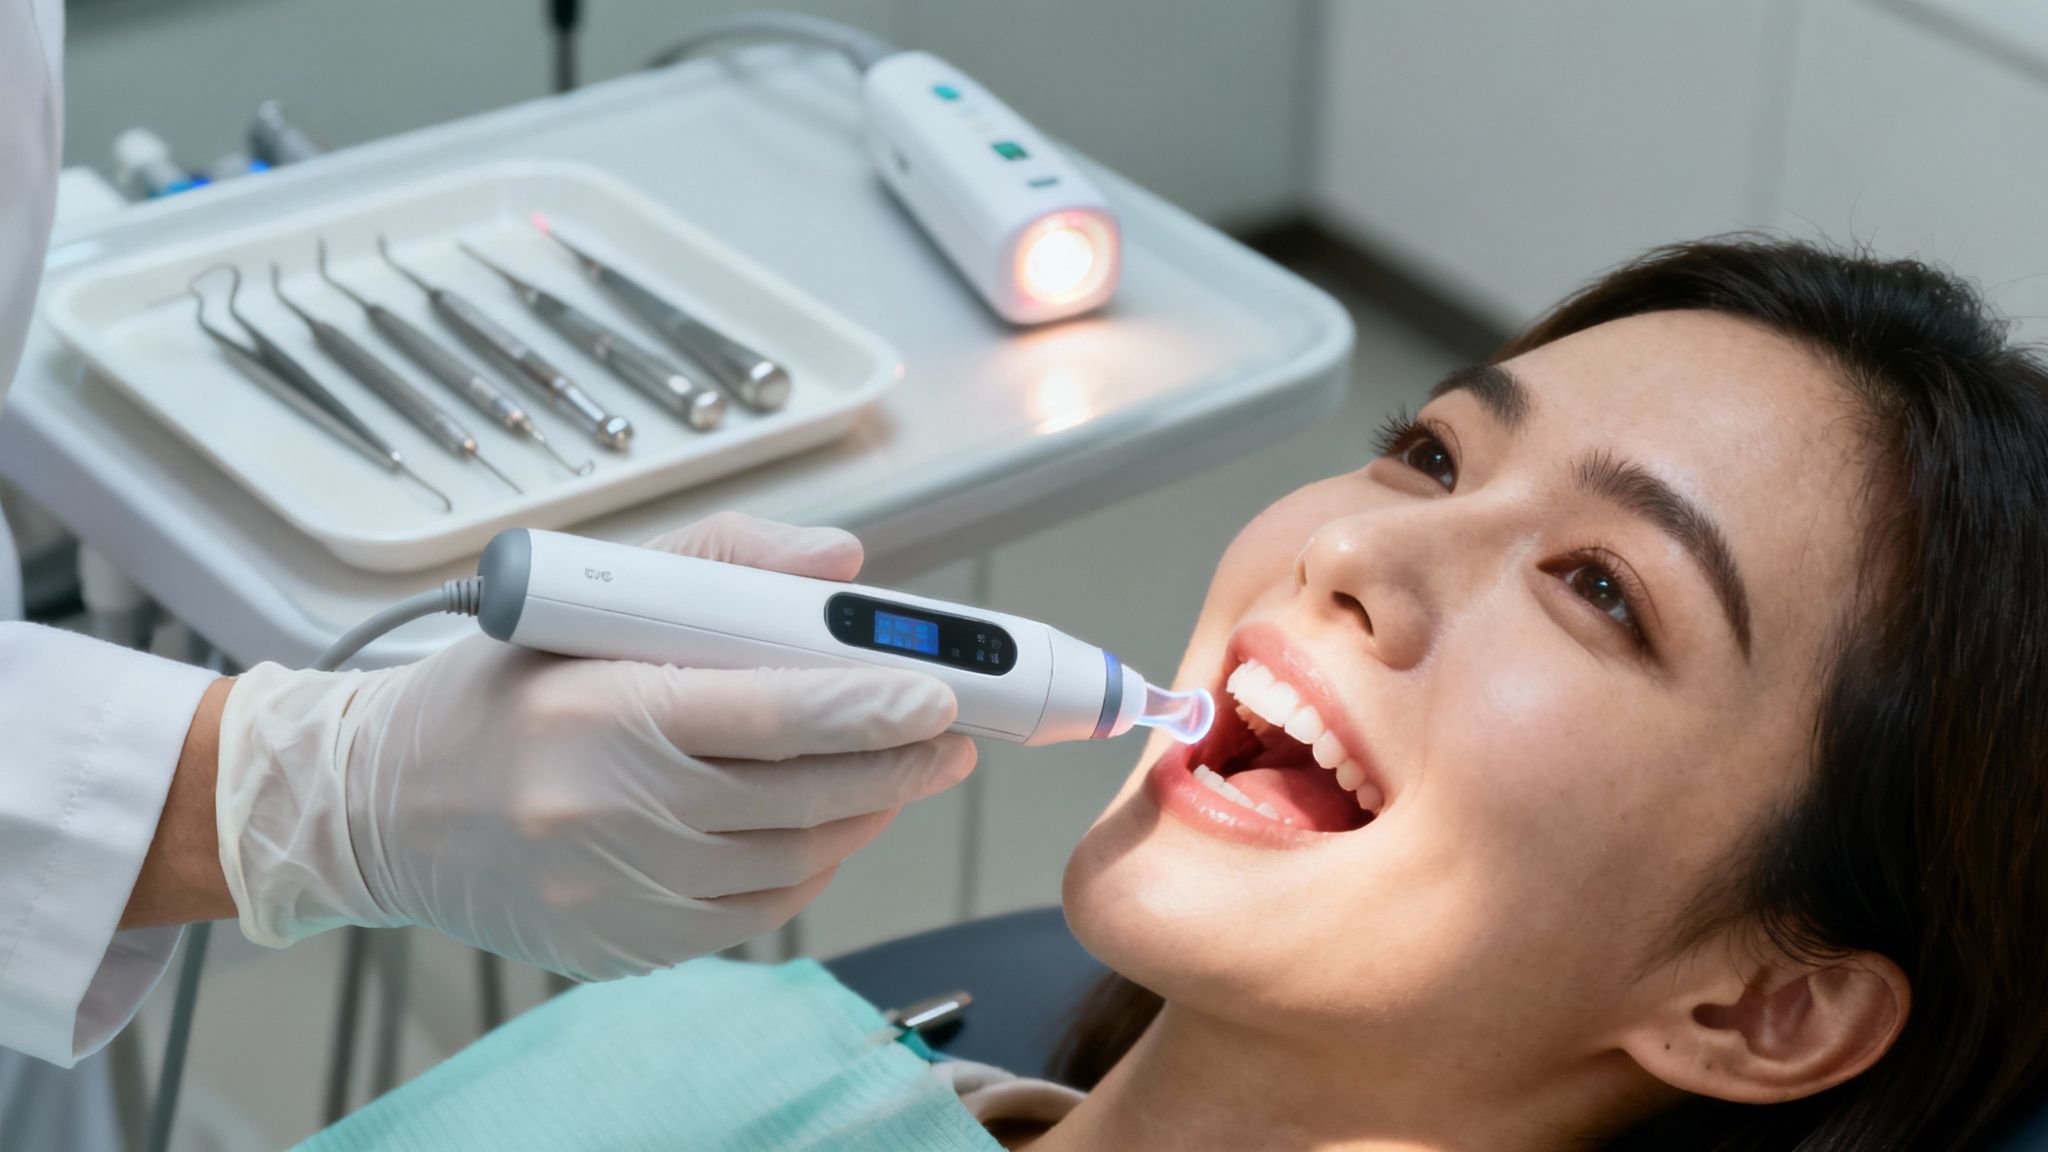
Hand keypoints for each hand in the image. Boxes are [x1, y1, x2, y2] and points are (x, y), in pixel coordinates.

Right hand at [215, 513, 974, 978]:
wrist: (375, 812)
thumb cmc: (490, 693)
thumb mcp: (582, 600)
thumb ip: (720, 564)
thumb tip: (841, 563)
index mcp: (599, 710)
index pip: (768, 711)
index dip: (868, 707)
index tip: (939, 693)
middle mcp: (608, 811)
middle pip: (799, 794)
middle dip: (898, 764)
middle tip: (954, 736)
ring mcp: (618, 892)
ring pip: (792, 859)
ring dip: (865, 814)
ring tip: (903, 772)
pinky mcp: (625, 946)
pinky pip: (756, 910)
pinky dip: (811, 865)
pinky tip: (831, 825)